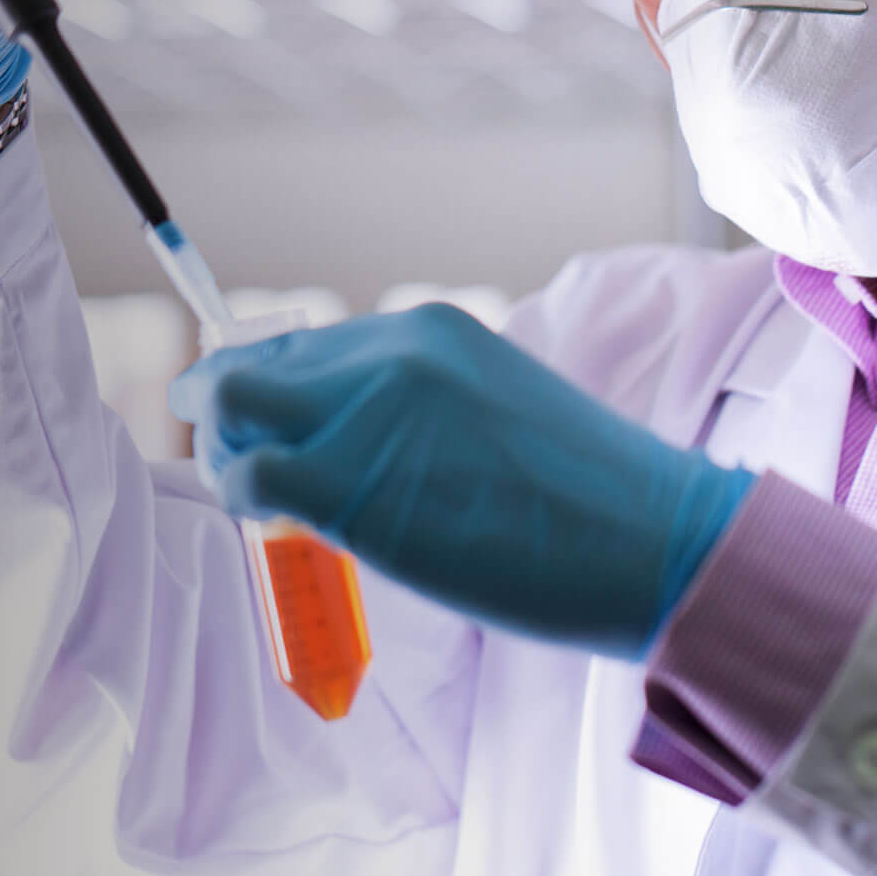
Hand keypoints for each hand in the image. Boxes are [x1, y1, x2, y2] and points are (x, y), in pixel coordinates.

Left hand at [168, 304, 756, 658]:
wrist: (654, 543)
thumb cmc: (591, 503)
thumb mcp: (497, 412)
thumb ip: (420, 410)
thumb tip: (353, 446)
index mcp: (427, 332)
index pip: (305, 345)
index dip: (269, 390)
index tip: (261, 428)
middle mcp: (389, 353)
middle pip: (255, 369)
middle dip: (227, 416)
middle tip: (240, 469)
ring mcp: (365, 413)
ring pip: (229, 407)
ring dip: (222, 452)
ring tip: (251, 498)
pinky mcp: (350, 483)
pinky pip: (246, 474)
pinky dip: (239, 496)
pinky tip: (270, 525)